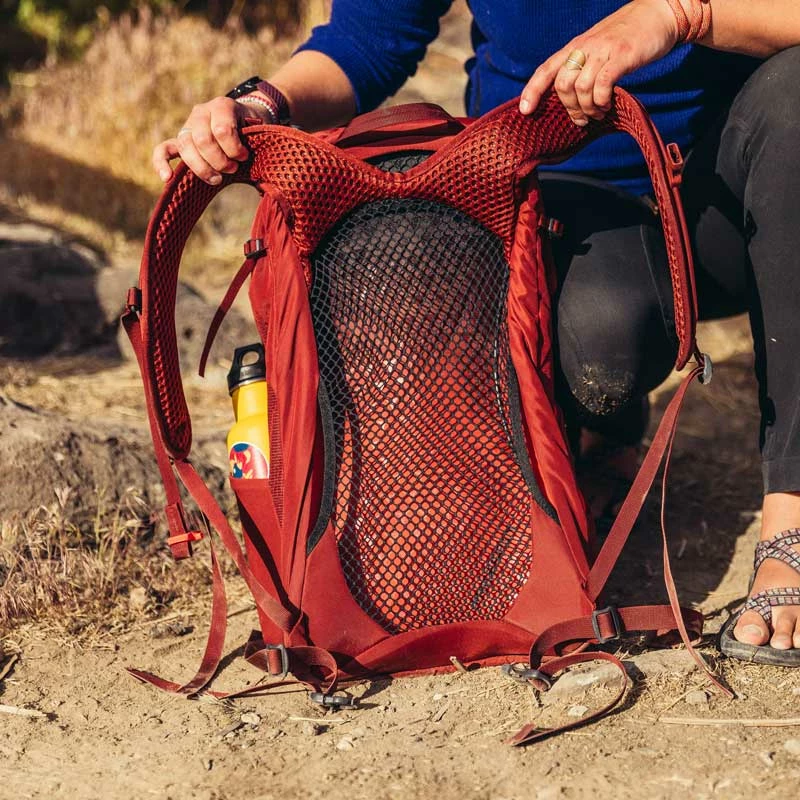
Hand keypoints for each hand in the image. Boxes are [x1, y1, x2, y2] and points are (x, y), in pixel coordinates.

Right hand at [152, 95, 270, 184]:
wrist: (243, 120)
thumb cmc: (252, 130)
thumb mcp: (258, 131)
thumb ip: (255, 146)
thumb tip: (260, 182)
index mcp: (222, 106)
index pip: (221, 130)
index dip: (234, 149)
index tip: (245, 157)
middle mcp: (201, 113)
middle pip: (202, 141)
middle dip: (219, 161)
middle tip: (233, 169)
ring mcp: (188, 126)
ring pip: (186, 147)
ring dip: (202, 168)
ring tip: (217, 179)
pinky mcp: (180, 140)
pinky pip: (163, 149)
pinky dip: (162, 163)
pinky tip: (167, 178)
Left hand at [519, 0, 679, 124]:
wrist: (659, 13)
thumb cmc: (628, 36)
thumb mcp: (598, 48)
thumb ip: (583, 68)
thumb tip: (572, 100)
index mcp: (575, 46)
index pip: (546, 69)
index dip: (532, 91)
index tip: (525, 111)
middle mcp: (584, 47)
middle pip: (562, 84)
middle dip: (569, 108)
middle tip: (581, 119)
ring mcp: (603, 50)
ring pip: (580, 88)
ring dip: (587, 108)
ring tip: (597, 114)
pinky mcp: (621, 55)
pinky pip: (602, 84)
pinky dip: (601, 100)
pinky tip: (607, 104)